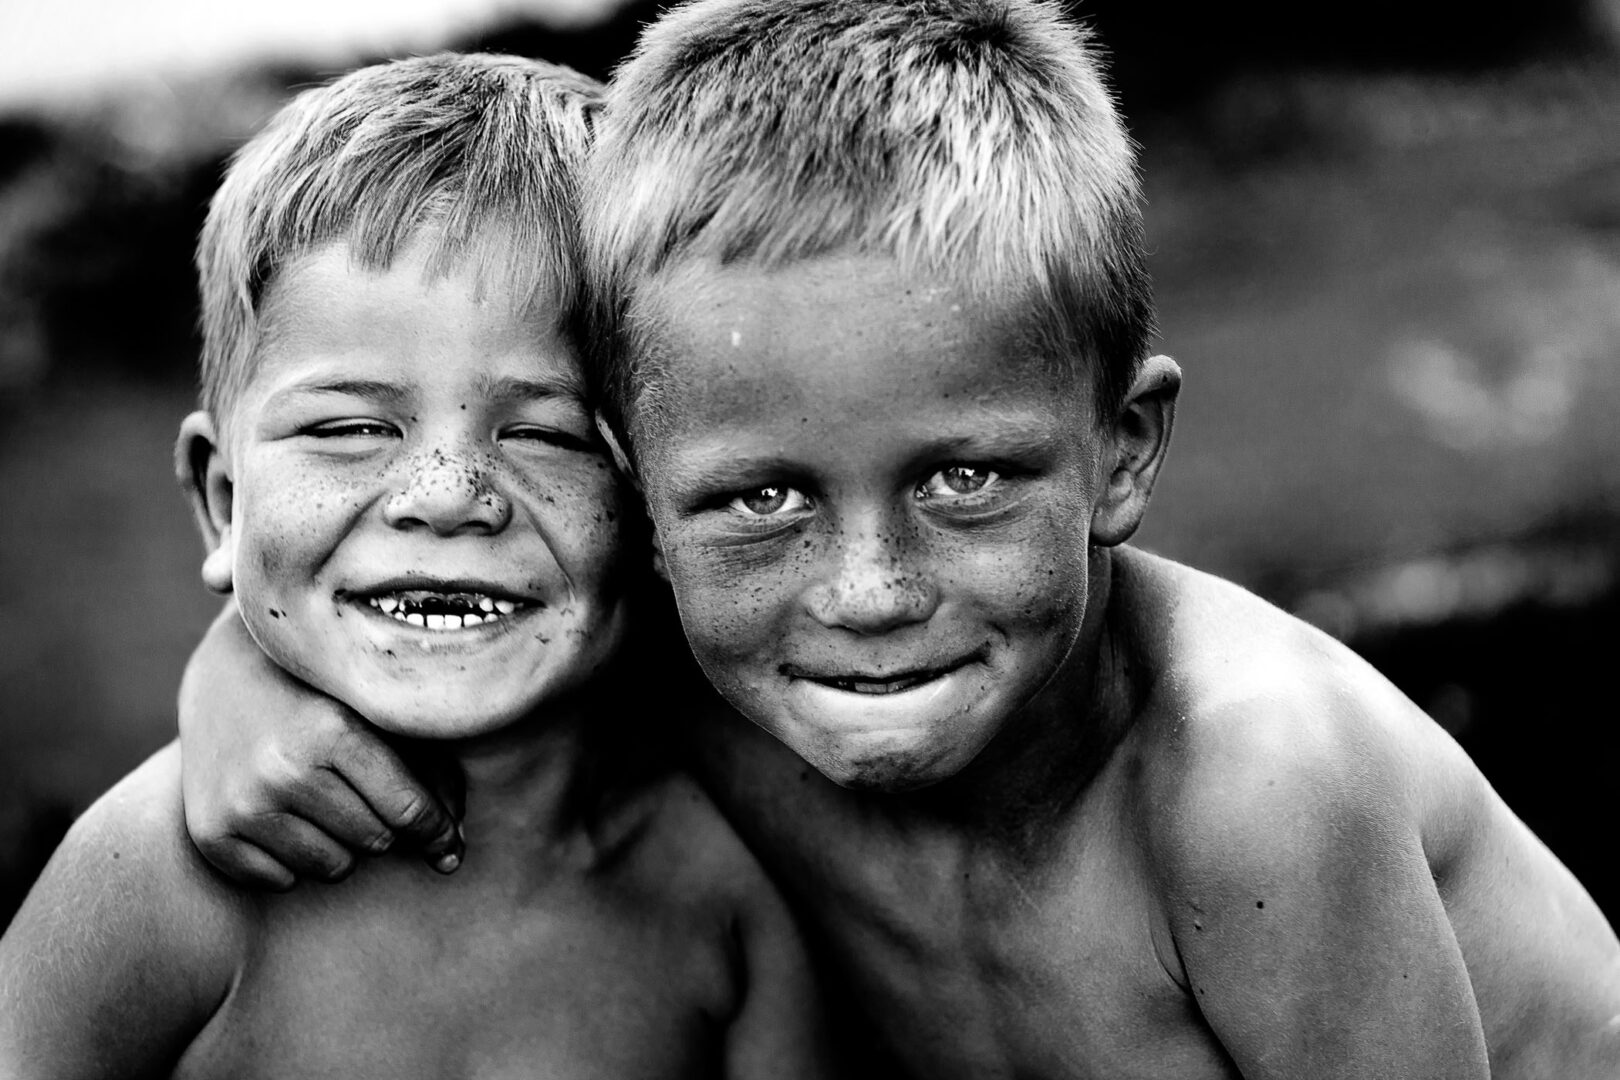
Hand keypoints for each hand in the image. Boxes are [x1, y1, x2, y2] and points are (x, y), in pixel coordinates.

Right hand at [176, 603, 463, 888]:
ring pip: (333, 867)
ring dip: (340, 843)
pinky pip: (282, 881)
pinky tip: (281, 812)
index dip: (436, 829)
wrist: (225, 677)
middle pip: (375, 841)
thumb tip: (452, 859)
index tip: (446, 838)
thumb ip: (432, 778)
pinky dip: (292, 858)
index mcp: (332, 730)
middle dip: (382, 824)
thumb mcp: (382, 718)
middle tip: (360, 788)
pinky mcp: (210, 833)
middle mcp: (283, 770)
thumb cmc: (324, 697)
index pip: (409, 810)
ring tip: (321, 798)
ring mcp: (242, 804)